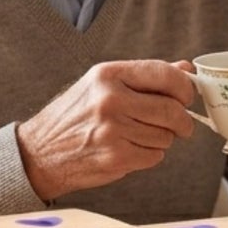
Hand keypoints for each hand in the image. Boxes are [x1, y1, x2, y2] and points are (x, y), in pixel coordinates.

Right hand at [15, 59, 195, 201]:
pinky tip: (129, 149)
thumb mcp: (103, 85)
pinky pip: (155, 156)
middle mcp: (111, 100)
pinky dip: (149, 155)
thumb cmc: (75, 116)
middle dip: (182, 120)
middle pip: (172, 109)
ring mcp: (114, 130)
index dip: (185, 87)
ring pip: (166, 136)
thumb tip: (186, 69)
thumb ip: (146, 77)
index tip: (188, 96)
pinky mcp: (117, 158)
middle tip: (181, 124)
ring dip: (161, 138)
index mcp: (108, 75)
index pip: (165, 74)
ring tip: (138, 135)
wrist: (40, 153)